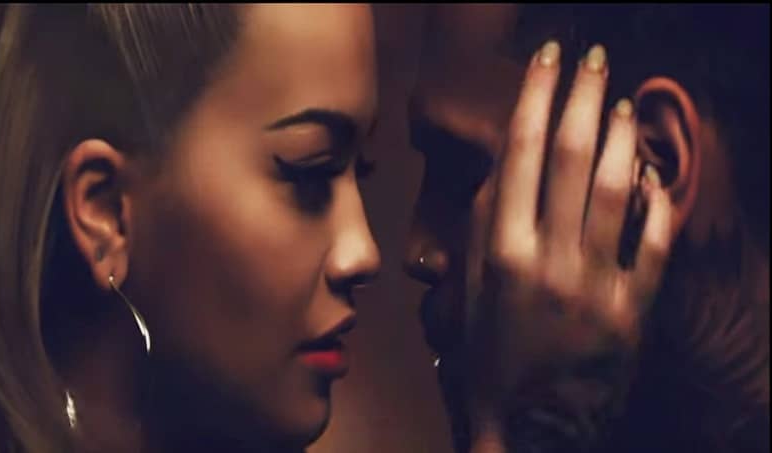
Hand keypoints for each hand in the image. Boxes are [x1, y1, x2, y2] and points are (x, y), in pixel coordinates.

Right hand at [477, 41, 674, 380]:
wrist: (528, 426)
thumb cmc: (490, 356)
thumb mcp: (471, 289)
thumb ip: (484, 224)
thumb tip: (504, 168)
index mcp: (502, 251)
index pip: (519, 153)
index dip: (535, 97)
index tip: (547, 58)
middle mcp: (548, 260)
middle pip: (571, 159)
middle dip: (584, 98)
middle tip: (596, 57)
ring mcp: (595, 284)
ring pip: (618, 191)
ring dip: (624, 139)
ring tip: (623, 103)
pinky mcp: (633, 310)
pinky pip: (654, 243)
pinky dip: (659, 203)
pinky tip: (657, 174)